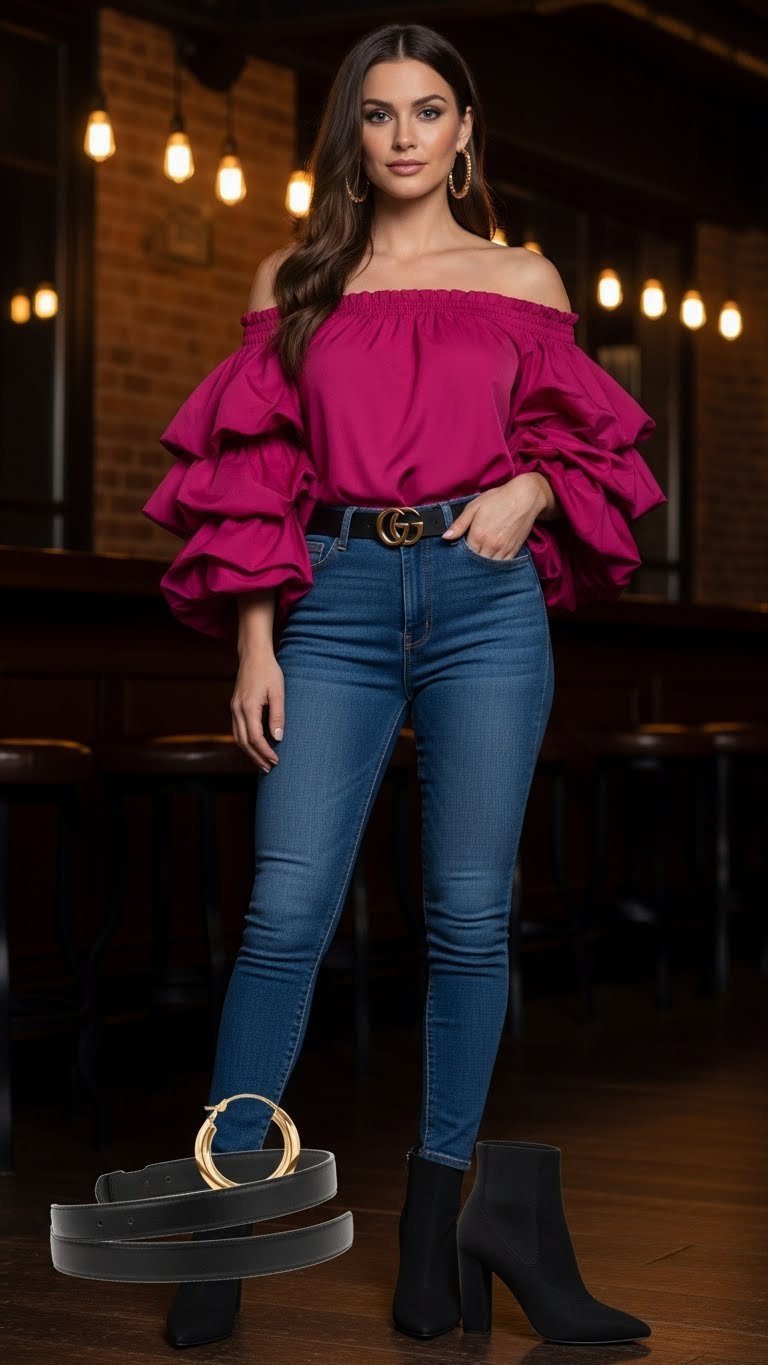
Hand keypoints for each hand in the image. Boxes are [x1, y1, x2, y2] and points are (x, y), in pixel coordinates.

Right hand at [231, 648, 283, 772]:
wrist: (253, 655)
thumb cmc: (268, 671)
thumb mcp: (278, 692)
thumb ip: (277, 715)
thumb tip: (278, 737)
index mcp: (248, 707)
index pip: (255, 738)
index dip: (265, 752)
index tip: (276, 760)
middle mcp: (237, 710)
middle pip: (244, 742)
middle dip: (256, 757)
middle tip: (269, 769)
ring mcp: (234, 709)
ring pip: (238, 738)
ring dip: (249, 753)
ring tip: (262, 763)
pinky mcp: (235, 707)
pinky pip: (237, 730)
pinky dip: (245, 743)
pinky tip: (254, 747)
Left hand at [441, 474, 550, 559]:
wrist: (525, 497)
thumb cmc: (498, 499)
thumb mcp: (474, 507)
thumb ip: (459, 524)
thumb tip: (446, 537)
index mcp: (478, 535)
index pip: (464, 554)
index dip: (460, 555)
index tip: (458, 554)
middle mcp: (490, 545)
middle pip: (476, 563)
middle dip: (470, 563)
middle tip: (467, 561)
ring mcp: (503, 549)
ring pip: (489, 567)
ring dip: (483, 567)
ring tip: (478, 564)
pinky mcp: (514, 550)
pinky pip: (502, 565)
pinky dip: (496, 566)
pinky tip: (491, 564)